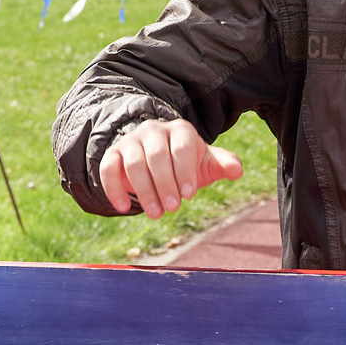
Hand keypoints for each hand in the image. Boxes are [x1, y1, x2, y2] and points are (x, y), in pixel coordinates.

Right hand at [100, 117, 242, 217]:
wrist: (156, 159)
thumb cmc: (186, 163)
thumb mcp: (205, 163)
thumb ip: (223, 164)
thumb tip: (237, 170)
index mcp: (180, 130)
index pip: (181, 147)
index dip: (185, 172)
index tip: (189, 195)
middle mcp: (153, 130)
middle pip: (156, 156)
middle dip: (165, 184)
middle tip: (172, 208)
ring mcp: (131, 141)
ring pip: (134, 163)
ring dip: (144, 191)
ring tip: (156, 214)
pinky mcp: (113, 153)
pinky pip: (108, 168)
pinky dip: (114, 188)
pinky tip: (123, 207)